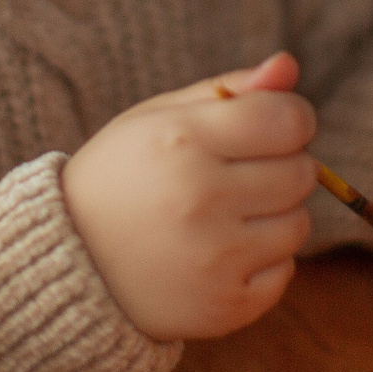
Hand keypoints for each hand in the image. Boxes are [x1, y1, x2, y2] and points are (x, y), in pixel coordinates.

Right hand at [62, 51, 317, 340]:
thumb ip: (228, 89)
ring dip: (275, 215)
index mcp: (183, 141)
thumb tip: (288, 65)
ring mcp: (215, 258)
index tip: (269, 126)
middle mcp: (201, 199)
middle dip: (282, 166)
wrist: (71, 262)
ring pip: (299, 224)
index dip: (290, 118)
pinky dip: (264, 262)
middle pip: (301, 172)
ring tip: (226, 214)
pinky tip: (221, 253)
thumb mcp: (159, 117)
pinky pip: (285, 272)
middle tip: (238, 173)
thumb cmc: (123, 175)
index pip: (288, 120)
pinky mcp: (226, 305)